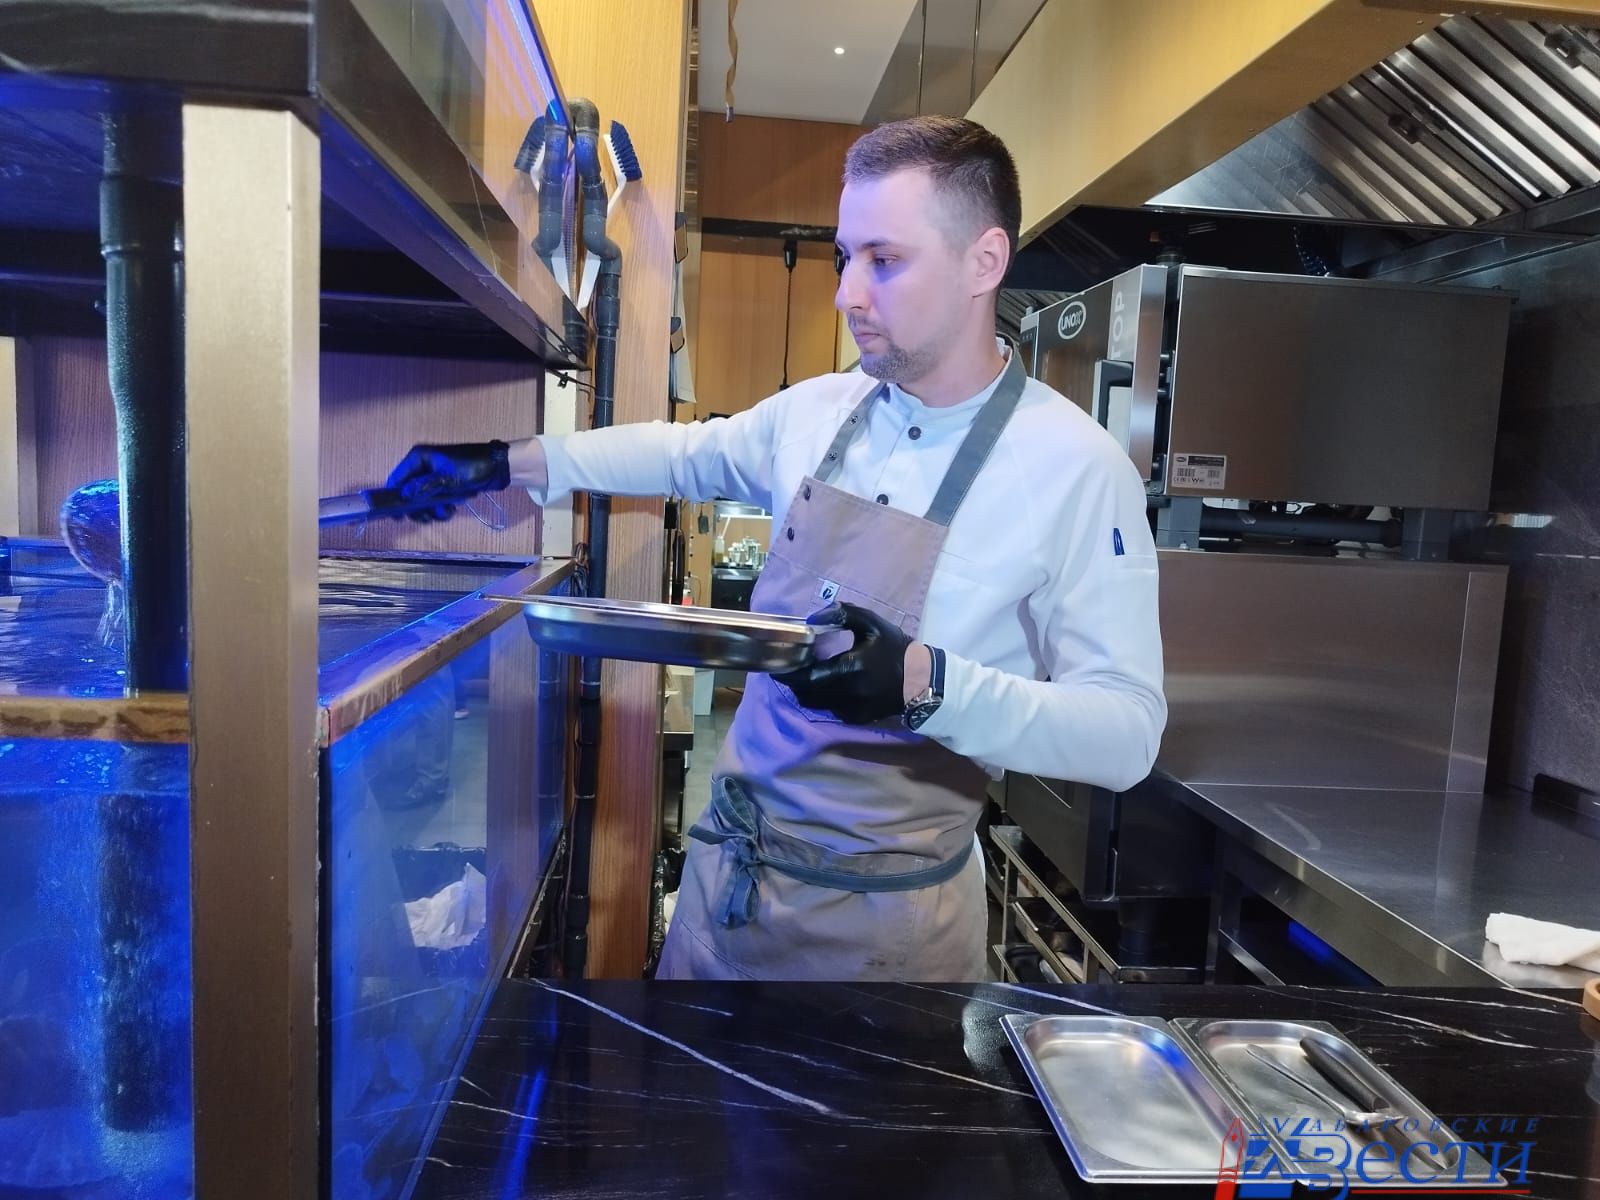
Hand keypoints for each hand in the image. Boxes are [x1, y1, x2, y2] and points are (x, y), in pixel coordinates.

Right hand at [384, 441, 510, 522]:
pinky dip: (443, 507)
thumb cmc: (473, 468)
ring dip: (434, 510)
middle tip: (427, 519)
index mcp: (419, 458)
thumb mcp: (447, 479)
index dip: (394, 498)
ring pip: (423, 499)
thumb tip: (405, 495)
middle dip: (419, 508)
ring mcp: (433, 475)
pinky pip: (436, 499)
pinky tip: (453, 509)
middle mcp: (422, 465)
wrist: (499, 467)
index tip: (397, 517)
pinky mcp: (444, 484)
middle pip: (409, 492)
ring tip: (448, 512)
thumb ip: (425, 487)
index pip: (397, 479)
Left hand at [774, 602, 913, 724]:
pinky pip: (831, 710)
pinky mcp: (858, 718)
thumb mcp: (872, 623)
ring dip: (808, 692)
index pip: (808, 677)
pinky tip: (830, 687)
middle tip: (791, 670)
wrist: (923, 679)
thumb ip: (843, 614)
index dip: (789, 674)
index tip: (779, 666)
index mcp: (850, 668)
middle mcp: (849, 693)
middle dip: (795, 683)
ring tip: (809, 677)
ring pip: (817, 704)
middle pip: (807, 694)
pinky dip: (825, 699)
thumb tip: (813, 618)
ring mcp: (853, 709)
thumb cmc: (896, 648)